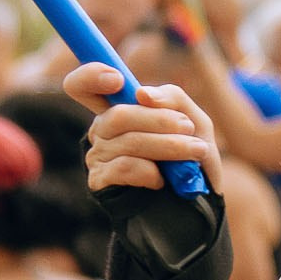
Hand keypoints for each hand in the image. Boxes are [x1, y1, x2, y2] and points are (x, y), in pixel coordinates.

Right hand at [63, 65, 225, 195]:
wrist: (197, 203)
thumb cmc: (191, 157)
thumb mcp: (194, 121)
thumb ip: (173, 99)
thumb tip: (143, 94)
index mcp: (118, 108)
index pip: (83, 86)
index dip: (91, 76)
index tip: (118, 79)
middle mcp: (102, 130)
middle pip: (119, 115)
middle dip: (160, 121)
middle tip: (188, 129)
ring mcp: (98, 156)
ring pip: (128, 141)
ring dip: (169, 146)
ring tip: (195, 152)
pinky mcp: (100, 182)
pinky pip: (124, 168)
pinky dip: (151, 172)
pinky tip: (164, 180)